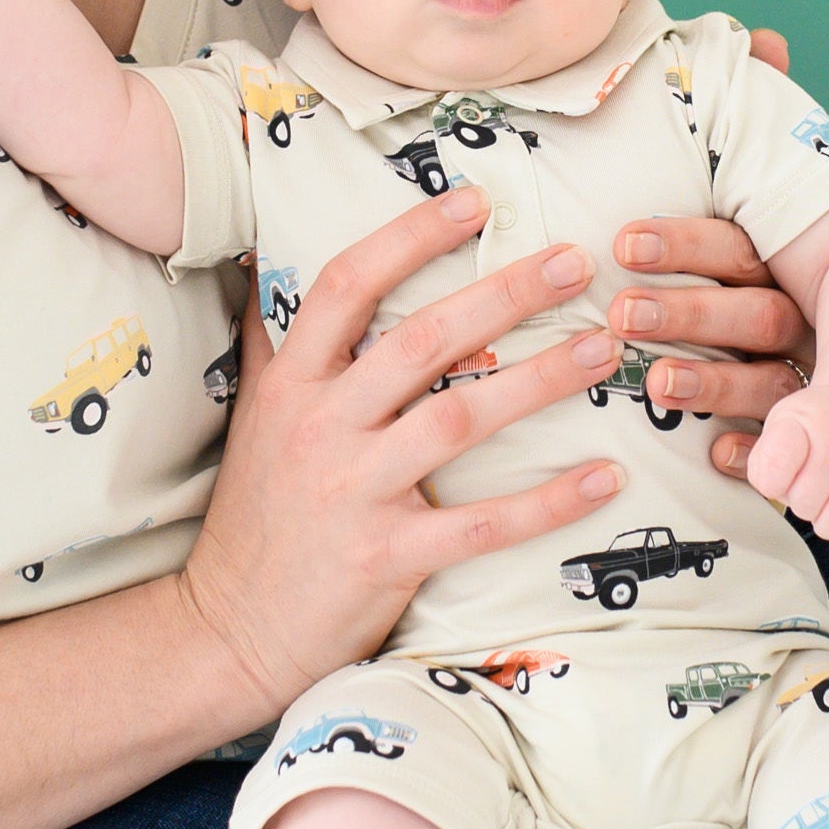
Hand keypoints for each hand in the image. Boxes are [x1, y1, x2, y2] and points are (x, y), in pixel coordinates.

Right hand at [181, 190, 629, 713]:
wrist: (226, 627)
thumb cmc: (255, 514)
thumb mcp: (253, 413)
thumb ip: (270, 336)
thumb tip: (268, 251)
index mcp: (292, 382)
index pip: (349, 284)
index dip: (412, 236)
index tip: (476, 202)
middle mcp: (322, 425)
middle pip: (423, 339)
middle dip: (504, 292)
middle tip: (573, 260)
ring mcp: (355, 490)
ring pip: (460, 419)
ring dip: (539, 380)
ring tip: (601, 348)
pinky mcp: (387, 555)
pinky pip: (482, 523)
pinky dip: (547, 502)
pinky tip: (603, 477)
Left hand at [603, 215, 816, 482]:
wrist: (817, 431)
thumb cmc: (724, 336)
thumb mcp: (720, 288)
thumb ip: (684, 272)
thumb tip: (603, 247)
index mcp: (780, 280)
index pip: (740, 252)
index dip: (685, 246)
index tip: (623, 247)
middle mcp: (802, 330)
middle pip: (760, 314)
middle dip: (689, 313)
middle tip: (622, 315)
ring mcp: (810, 387)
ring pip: (772, 381)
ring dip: (714, 382)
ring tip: (657, 383)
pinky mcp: (808, 442)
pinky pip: (791, 450)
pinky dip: (754, 450)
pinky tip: (716, 452)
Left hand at [744, 380, 828, 553]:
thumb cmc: (818, 424)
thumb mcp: (781, 423)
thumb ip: (756, 454)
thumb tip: (732, 464)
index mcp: (805, 421)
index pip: (772, 474)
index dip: (771, 483)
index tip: (778, 475)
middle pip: (804, 505)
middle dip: (800, 503)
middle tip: (808, 485)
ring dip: (824, 524)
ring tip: (826, 503)